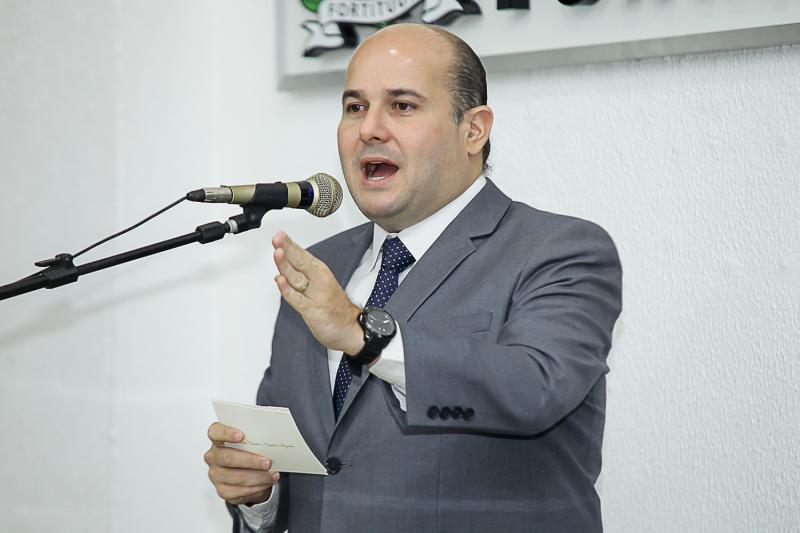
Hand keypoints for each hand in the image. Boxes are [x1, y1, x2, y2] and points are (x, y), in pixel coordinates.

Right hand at [205, 422, 279, 505]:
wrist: (248, 471)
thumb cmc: (249, 450)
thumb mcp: (251, 440)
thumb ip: (255, 437)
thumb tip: (272, 437)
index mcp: (217, 439)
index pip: (215, 432)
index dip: (226, 433)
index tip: (241, 436)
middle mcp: (213, 457)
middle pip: (228, 458)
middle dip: (250, 461)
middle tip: (267, 463)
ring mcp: (216, 475)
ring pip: (237, 477)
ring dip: (258, 477)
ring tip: (272, 475)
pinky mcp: (222, 490)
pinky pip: (240, 491)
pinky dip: (257, 487)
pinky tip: (266, 483)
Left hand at [272, 231, 364, 354]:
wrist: (351, 328)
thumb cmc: (335, 307)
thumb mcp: (320, 285)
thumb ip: (300, 276)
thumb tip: (281, 269)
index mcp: (321, 272)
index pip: (303, 255)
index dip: (290, 244)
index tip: (279, 234)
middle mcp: (319, 281)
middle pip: (300, 262)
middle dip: (287, 249)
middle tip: (277, 238)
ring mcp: (316, 296)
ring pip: (298, 278)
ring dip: (286, 265)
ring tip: (278, 253)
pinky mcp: (313, 311)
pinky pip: (298, 299)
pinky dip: (288, 290)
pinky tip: (281, 281)